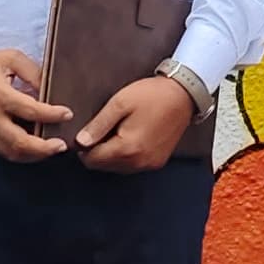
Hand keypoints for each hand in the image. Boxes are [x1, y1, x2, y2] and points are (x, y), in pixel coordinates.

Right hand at [0, 48, 68, 161]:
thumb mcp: (7, 58)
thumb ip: (32, 72)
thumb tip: (49, 87)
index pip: (32, 111)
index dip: (53, 115)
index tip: (67, 114)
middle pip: (22, 143)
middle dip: (45, 148)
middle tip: (61, 145)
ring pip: (12, 153)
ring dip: (34, 155)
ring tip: (50, 149)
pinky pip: (1, 151)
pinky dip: (19, 153)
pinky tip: (31, 148)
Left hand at [75, 73, 195, 172]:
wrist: (182, 95)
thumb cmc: (151, 96)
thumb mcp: (119, 104)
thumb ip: (98, 125)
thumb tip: (80, 142)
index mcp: (127, 148)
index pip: (93, 160)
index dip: (83, 148)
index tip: (84, 134)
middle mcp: (139, 162)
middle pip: (104, 166)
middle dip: (96, 152)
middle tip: (98, 130)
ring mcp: (149, 164)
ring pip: (117, 168)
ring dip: (110, 155)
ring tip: (113, 132)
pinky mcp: (157, 162)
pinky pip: (132, 165)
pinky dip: (124, 156)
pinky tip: (127, 138)